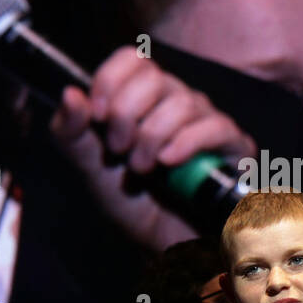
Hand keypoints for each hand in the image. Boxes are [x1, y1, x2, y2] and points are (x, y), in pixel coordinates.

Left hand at [50, 47, 254, 249]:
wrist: (158, 244)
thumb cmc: (127, 203)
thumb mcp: (88, 168)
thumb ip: (71, 132)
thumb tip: (69, 92)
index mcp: (139, 100)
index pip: (131, 59)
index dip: (111, 80)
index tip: (99, 115)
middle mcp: (173, 102)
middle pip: (154, 77)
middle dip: (128, 116)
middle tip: (118, 152)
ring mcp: (204, 121)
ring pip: (182, 102)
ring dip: (153, 138)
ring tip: (141, 170)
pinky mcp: (232, 146)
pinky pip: (215, 126)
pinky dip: (187, 143)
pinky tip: (169, 164)